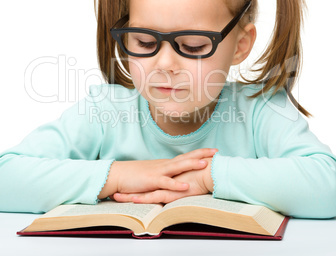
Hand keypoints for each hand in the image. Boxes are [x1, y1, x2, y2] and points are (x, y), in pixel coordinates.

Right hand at [98, 149, 216, 198]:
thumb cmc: (135, 176)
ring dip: (192, 165)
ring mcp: (158, 172)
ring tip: (206, 164)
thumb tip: (177, 177)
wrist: (118, 174)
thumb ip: (166, 175)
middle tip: (216, 152)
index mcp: (166, 164)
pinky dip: (176, 184)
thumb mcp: (154, 174)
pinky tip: (186, 185)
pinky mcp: (151, 181)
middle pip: (186, 158)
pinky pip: (166, 183)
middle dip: (202, 154)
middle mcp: (164, 165)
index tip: (213, 151)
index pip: (186, 156)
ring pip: (178, 167)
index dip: (200, 153)